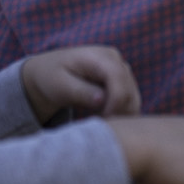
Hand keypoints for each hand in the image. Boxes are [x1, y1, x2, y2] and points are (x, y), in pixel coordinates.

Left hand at [20, 45, 141, 122]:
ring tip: (98, 122)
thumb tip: (101, 100)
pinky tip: (102, 117)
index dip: (116, 101)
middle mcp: (114, 59)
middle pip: (129, 89)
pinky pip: (131, 100)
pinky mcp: (123, 80)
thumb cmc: (52, 77)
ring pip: (133, 97)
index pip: (118, 77)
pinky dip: (121, 113)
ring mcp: (121, 68)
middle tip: (100, 127)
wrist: (50, 72)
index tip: (105, 120)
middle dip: (118, 112)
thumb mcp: (60, 85)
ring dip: (120, 114)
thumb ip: (80, 91)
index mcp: (98, 56)